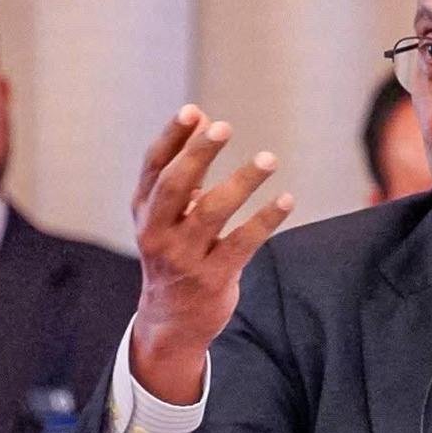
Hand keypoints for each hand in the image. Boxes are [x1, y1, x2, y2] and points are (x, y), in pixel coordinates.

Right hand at [129, 104, 293, 403]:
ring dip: (242, 182)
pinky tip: (286, 200)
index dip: (172, 138)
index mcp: (145, 211)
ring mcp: (184, 257)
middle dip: (198, 154)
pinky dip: (266, 219)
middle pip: (175, 186)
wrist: (172, 321)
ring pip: (212, 212)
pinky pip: (243, 243)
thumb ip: (185, 171)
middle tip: (224, 127)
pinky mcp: (213, 278)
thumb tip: (204, 118)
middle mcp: (157, 233)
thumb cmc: (174, 253)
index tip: (193, 111)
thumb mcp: (167, 215)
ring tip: (269, 159)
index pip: (154, 167)